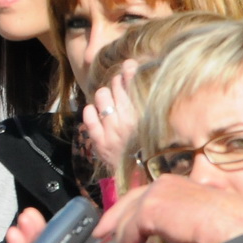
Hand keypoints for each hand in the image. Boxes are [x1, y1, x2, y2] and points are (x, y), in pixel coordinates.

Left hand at [81, 61, 139, 175]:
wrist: (139, 175)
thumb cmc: (149, 145)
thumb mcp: (153, 122)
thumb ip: (145, 99)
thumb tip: (136, 69)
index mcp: (145, 117)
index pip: (134, 85)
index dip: (129, 72)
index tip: (128, 67)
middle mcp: (128, 123)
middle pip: (116, 87)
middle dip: (116, 83)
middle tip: (118, 87)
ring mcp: (112, 132)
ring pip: (101, 96)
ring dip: (104, 95)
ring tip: (108, 101)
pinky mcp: (99, 141)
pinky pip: (89, 116)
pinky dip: (90, 110)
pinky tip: (95, 112)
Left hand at [90, 176, 242, 242]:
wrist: (240, 234)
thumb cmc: (233, 236)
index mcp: (179, 186)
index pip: (144, 197)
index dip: (127, 214)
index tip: (112, 230)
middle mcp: (165, 184)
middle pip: (128, 204)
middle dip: (113, 225)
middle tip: (99, 242)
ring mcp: (156, 193)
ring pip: (127, 224)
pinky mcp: (150, 209)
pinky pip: (129, 235)